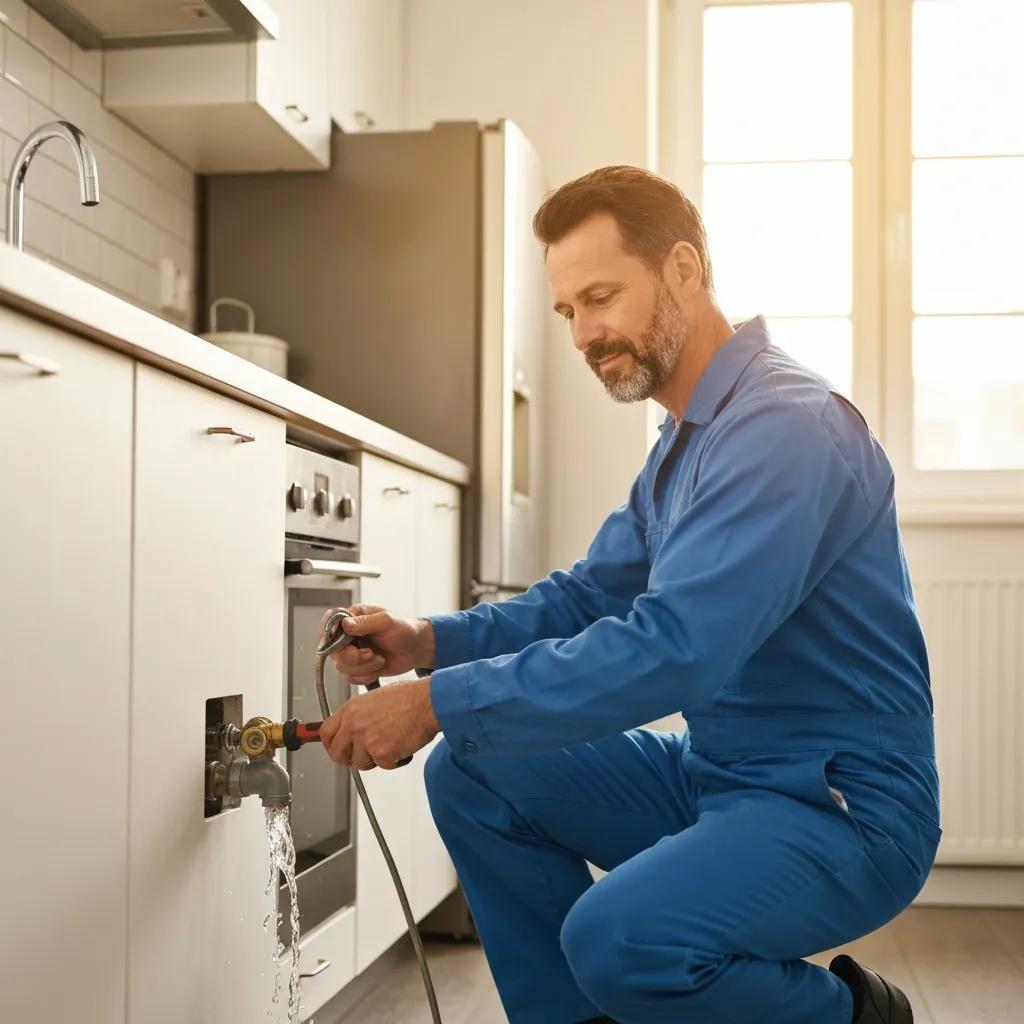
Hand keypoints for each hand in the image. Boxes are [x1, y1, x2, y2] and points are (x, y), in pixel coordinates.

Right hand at [318, 604, 434, 685]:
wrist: (416, 649)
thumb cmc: (404, 629)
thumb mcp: (387, 621)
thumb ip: (366, 622)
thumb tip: (345, 624)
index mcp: (352, 618)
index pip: (328, 623)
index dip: (327, 634)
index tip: (338, 642)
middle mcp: (348, 635)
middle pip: (333, 651)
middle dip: (353, 657)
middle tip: (371, 653)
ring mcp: (352, 652)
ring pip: (342, 667)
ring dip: (363, 667)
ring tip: (380, 659)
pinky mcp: (358, 667)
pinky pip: (351, 678)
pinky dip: (365, 676)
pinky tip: (378, 667)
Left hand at [320, 678, 439, 769]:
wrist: (428, 703)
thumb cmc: (409, 697)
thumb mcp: (374, 698)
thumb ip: (358, 715)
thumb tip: (350, 730)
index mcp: (351, 709)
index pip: (326, 733)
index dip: (331, 744)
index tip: (337, 748)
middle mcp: (354, 724)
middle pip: (337, 754)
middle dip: (348, 759)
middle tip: (362, 757)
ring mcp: (367, 740)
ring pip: (360, 763)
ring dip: (375, 759)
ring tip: (391, 744)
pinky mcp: (382, 753)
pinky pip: (383, 766)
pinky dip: (394, 761)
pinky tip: (402, 746)